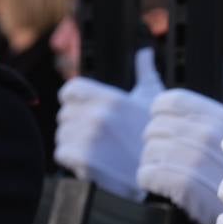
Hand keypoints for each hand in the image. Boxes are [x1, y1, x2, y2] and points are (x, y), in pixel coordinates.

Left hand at [53, 47, 162, 199]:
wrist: (161, 172)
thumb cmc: (155, 133)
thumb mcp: (154, 99)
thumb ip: (145, 71)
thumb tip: (145, 51)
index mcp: (111, 98)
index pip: (70, 90)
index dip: (75, 99)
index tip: (85, 109)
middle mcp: (98, 116)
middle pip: (65, 113)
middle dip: (77, 122)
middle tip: (98, 133)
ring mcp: (89, 139)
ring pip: (62, 134)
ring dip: (74, 141)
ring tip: (97, 148)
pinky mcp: (83, 161)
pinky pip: (62, 153)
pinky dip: (73, 159)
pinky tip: (92, 160)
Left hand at [138, 88, 222, 223]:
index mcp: (222, 117)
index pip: (171, 100)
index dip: (160, 112)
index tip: (164, 125)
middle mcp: (212, 134)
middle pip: (155, 127)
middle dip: (155, 141)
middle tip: (166, 156)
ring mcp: (200, 160)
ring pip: (150, 150)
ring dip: (151, 162)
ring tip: (164, 172)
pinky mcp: (187, 186)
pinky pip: (149, 173)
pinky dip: (148, 179)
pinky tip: (158, 185)